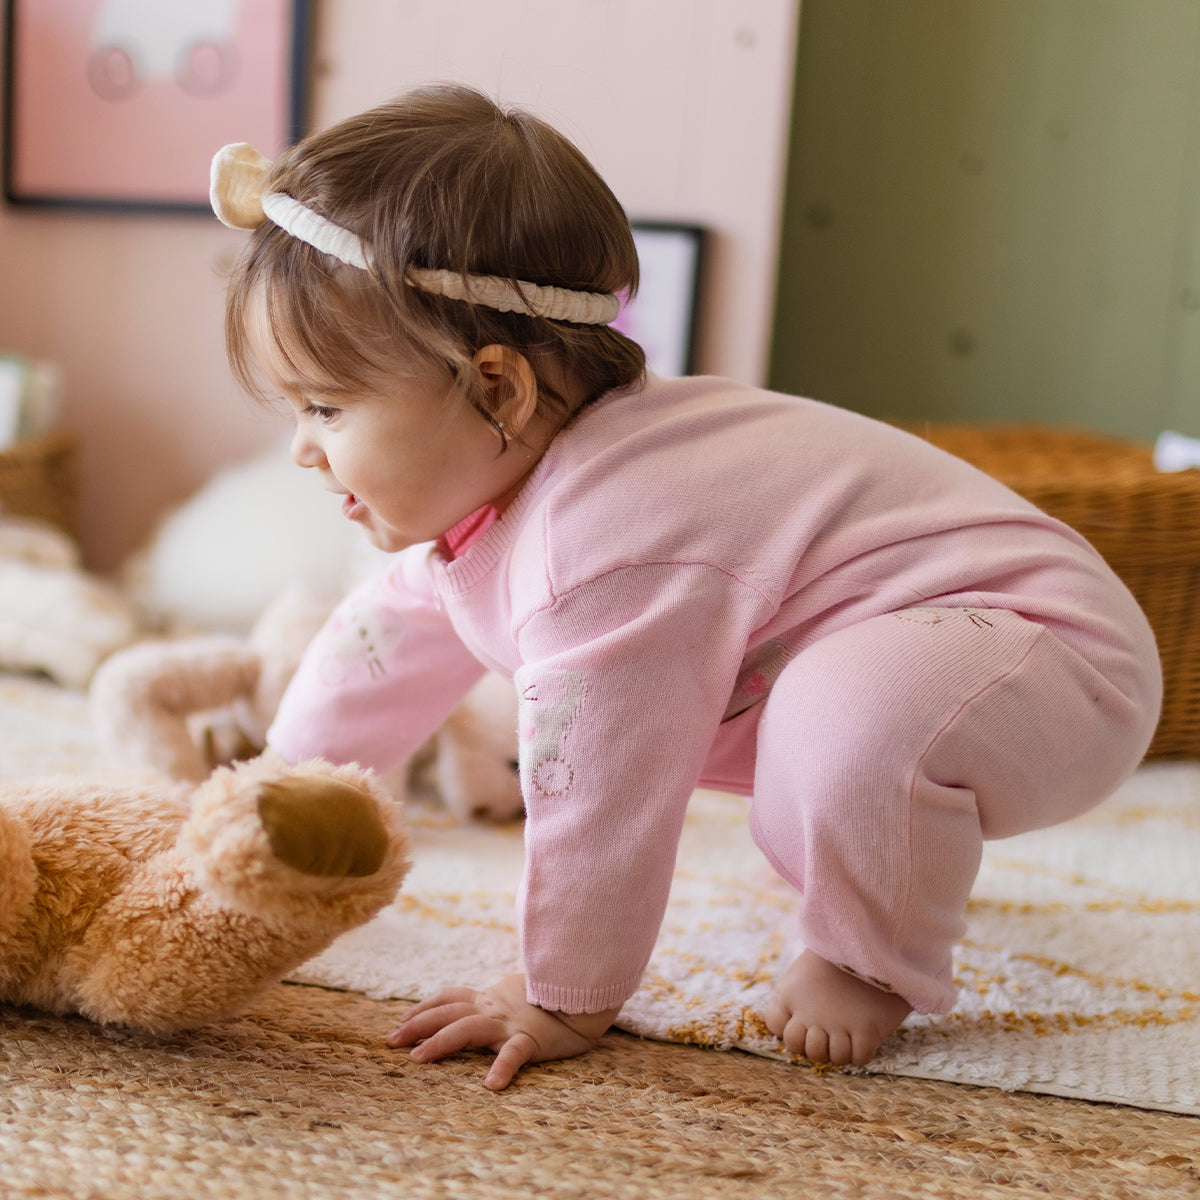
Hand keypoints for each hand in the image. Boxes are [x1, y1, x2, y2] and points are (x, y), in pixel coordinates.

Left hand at [387, 974, 617, 1089]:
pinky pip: (514, 1053)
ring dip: (440, 1043)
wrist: (587, 994)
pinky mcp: (532, 1037)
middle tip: (390, 1041)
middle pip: (447, 1012)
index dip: (423, 1007)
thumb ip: (497, 1002)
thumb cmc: (555, 999)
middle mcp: (494, 1008)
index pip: (449, 998)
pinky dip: (502, 1067)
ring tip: (418, 1060)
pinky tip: (491, 1085)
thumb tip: (477, 1008)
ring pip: (467, 1028)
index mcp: (491, 999)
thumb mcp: (518, 996)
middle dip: (415, 1025)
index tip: (400, 1019)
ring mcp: (510, 1022)